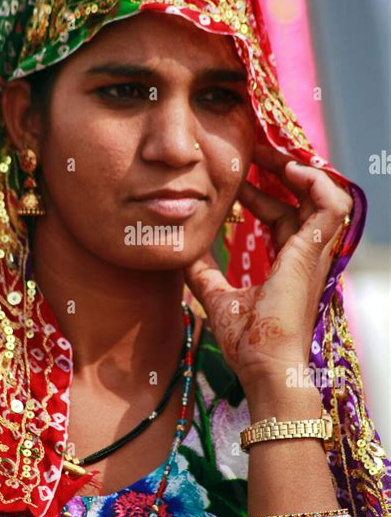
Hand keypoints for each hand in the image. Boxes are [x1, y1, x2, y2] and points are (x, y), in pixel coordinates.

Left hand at [184, 144, 352, 401]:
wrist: (263, 366)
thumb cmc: (247, 340)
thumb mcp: (216, 297)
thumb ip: (203, 273)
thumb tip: (183, 252)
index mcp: (286, 262)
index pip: (281, 214)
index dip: (264, 190)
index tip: (242, 172)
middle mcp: (303, 255)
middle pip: (301, 199)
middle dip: (279, 171)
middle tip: (253, 151)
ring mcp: (312, 254)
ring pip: (322, 197)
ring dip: (300, 171)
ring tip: (273, 153)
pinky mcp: (313, 254)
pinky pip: (332, 208)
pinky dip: (318, 185)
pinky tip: (293, 170)